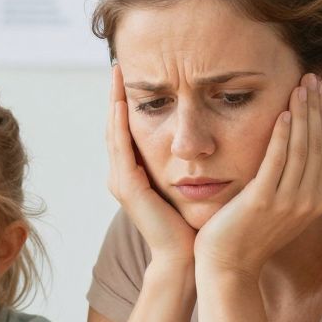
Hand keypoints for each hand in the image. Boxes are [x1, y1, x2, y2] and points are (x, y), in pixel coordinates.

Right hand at [106, 65, 193, 268]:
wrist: (186, 258)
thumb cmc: (193, 224)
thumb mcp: (189, 184)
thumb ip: (188, 162)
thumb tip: (209, 137)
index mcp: (135, 173)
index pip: (128, 129)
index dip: (127, 101)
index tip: (133, 73)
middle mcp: (123, 175)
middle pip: (115, 126)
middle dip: (115, 94)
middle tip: (117, 64)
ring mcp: (122, 181)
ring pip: (113, 133)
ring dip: (113, 101)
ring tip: (114, 74)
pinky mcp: (129, 188)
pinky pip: (121, 149)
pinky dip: (119, 125)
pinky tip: (122, 104)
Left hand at [194, 73, 321, 278]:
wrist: (227, 267)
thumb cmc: (245, 235)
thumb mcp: (277, 207)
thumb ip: (289, 181)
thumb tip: (292, 150)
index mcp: (315, 201)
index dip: (321, 118)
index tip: (315, 91)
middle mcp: (308, 201)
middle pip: (318, 144)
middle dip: (316, 108)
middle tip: (311, 77)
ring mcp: (289, 202)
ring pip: (303, 148)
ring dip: (303, 113)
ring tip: (300, 86)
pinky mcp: (264, 201)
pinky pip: (278, 161)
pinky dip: (283, 135)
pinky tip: (283, 113)